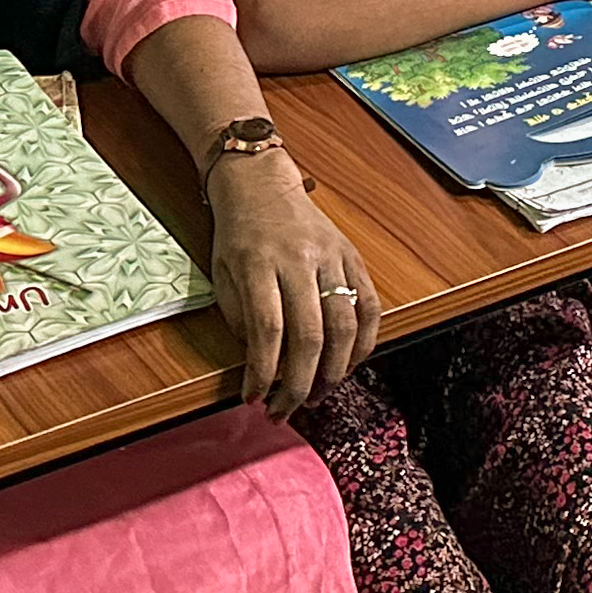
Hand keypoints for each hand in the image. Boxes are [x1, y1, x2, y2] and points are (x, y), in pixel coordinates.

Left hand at [202, 148, 376, 416]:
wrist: (260, 182)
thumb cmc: (238, 234)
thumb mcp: (222, 275)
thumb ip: (241, 320)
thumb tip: (263, 368)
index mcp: (258, 264)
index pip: (267, 330)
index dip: (263, 373)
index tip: (255, 400)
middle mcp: (298, 259)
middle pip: (309, 334)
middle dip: (299, 384)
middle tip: (288, 410)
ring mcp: (330, 255)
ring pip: (343, 324)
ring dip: (334, 370)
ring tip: (319, 395)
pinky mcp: (351, 254)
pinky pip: (369, 304)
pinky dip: (364, 341)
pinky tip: (350, 364)